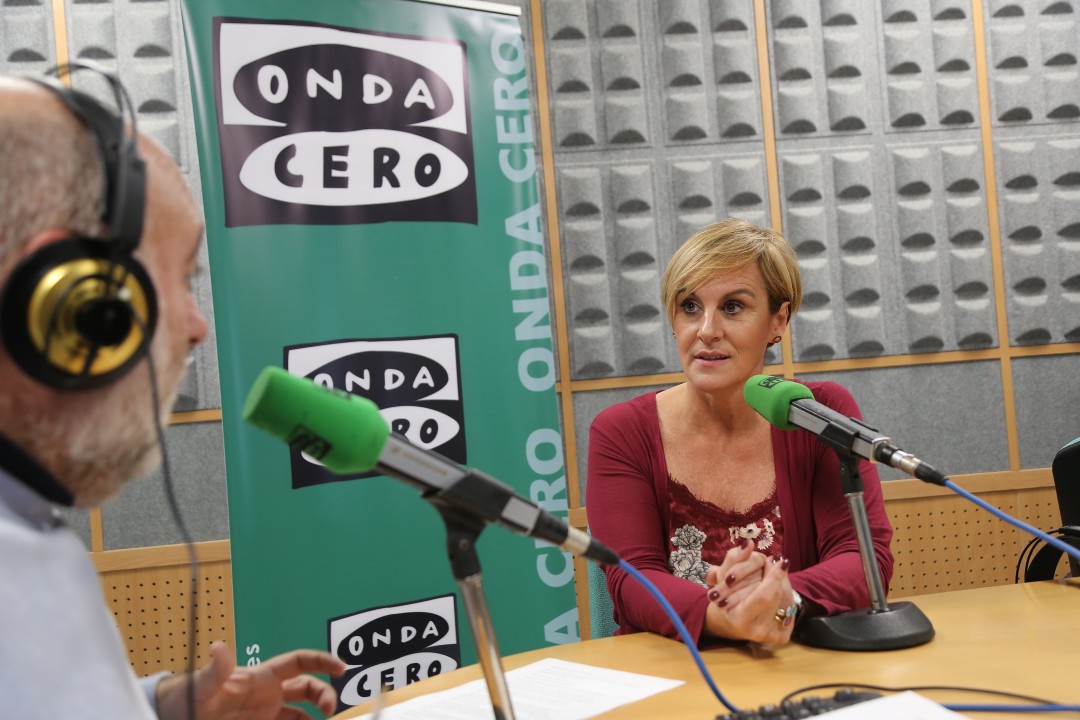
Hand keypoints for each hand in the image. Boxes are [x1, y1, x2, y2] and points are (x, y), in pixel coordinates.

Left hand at [156, 641, 346, 719]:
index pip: (299, 662)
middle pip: (308, 689)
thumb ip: (216, 670)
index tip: (341, 668)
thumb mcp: (202, 686)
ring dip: (314, 719)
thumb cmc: (188, 697)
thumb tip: (220, 647)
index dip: (322, 661)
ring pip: (301, 715)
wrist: (178, 716)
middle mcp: (270, 694)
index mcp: (262, 677)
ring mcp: (266, 714)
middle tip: (330, 711)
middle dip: (324, 696)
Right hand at [703, 543, 796, 643]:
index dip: (773, 577)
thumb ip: (734, 559)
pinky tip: (778, 592)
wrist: (732, 622)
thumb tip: (748, 543)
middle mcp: (755, 632)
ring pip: (785, 601)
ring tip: (773, 578)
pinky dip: (787, 597)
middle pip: (775, 596)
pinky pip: (791, 611)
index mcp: (738, 619)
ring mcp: (770, 636)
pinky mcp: (780, 638)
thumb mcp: (725, 576)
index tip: (783, 561)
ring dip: (782, 585)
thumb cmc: (726, 596)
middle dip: (776, 577)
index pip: (762, 597)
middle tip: (775, 565)